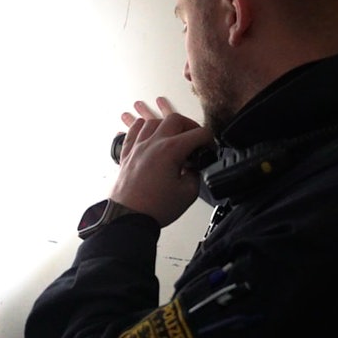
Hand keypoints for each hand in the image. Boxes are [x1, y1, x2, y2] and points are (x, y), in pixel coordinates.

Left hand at [111, 97, 212, 226]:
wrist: (128, 218)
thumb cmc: (154, 208)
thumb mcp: (188, 193)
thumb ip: (195, 175)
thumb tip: (193, 168)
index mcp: (170, 150)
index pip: (198, 133)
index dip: (209, 140)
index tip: (210, 149)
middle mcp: (152, 144)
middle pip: (175, 119)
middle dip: (190, 126)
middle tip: (195, 140)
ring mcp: (137, 147)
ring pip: (152, 121)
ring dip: (166, 125)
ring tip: (174, 136)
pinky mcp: (127, 155)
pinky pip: (133, 132)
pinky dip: (142, 128)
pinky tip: (149, 133)